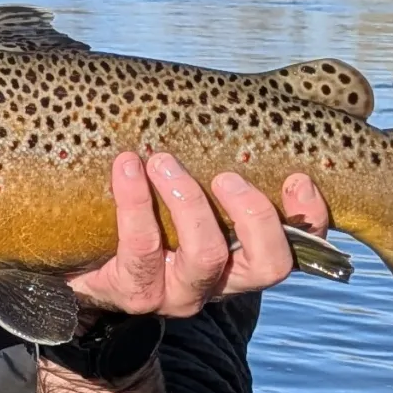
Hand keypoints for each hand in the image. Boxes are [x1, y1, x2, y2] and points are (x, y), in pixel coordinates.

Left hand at [65, 152, 329, 318]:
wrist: (84, 262)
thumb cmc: (146, 213)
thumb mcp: (186, 192)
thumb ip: (215, 161)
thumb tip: (246, 99)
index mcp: (244, 256)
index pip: (297, 246)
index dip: (308, 218)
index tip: (299, 177)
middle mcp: (222, 282)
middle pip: (268, 264)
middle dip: (253, 213)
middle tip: (225, 175)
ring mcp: (180, 292)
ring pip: (207, 256)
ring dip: (190, 201)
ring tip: (163, 161)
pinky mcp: (136, 291)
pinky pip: (142, 247)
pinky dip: (135, 202)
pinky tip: (126, 168)